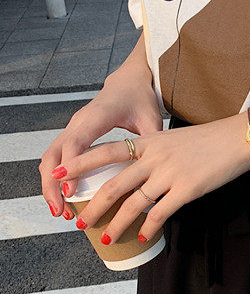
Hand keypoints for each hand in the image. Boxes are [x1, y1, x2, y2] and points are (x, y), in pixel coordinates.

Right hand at [40, 68, 161, 219]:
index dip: (71, 168)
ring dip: (50, 184)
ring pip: (51, 157)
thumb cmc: (141, 99)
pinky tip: (63, 197)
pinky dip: (55, 177)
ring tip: (59, 210)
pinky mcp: (73, 134)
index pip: (76, 143)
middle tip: (60, 211)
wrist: (129, 82)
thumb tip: (155, 174)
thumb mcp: (151, 119)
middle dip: (52, 184)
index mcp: (97, 116)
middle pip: (54, 154)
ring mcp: (73, 128)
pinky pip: (57, 157)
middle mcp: (79, 122)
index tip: (70, 191)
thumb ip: (152, 143)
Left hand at [51, 112, 249, 243]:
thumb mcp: (176, 139)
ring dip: (115, 225)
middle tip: (79, 222)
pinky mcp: (188, 189)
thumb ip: (156, 153)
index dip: (79, 164)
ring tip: (104, 238)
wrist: (240, 136)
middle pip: (113, 185)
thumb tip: (142, 174)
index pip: (106, 152)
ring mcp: (170, 174)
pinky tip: (142, 237)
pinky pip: (160, 213)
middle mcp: (155, 157)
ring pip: (132, 204)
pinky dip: (148, 228)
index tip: (59, 176)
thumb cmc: (212, 138)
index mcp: (150, 142)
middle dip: (92, 207)